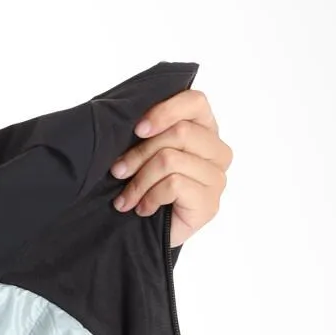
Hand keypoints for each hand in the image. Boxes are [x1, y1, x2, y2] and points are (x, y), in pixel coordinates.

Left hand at [108, 87, 230, 246]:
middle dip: (140, 153)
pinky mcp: (210, 203)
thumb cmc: (145, 187)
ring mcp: (217, 178)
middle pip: (180, 132)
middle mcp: (217, 151)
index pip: (196, 102)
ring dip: (139, 181)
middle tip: (118, 171)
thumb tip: (129, 115)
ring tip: (125, 198)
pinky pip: (173, 185)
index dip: (165, 110)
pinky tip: (142, 209)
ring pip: (171, 160)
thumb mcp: (144, 152)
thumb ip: (148, 130)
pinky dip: (149, 197)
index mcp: (204, 129)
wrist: (148, 232)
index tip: (138, 129)